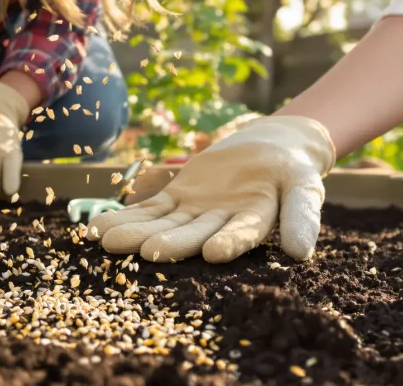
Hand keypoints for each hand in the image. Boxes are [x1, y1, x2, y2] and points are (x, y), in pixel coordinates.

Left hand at [87, 116, 335, 262]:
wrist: (269, 150)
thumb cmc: (291, 170)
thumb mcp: (304, 186)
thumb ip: (301, 215)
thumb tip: (301, 252)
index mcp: (256, 223)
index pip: (243, 233)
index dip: (229, 242)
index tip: (213, 252)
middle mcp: (220, 225)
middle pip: (194, 234)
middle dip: (170, 243)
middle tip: (145, 252)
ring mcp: (196, 214)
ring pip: (163, 225)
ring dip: (135, 233)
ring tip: (106, 241)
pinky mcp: (178, 200)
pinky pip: (149, 209)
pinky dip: (126, 216)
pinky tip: (98, 225)